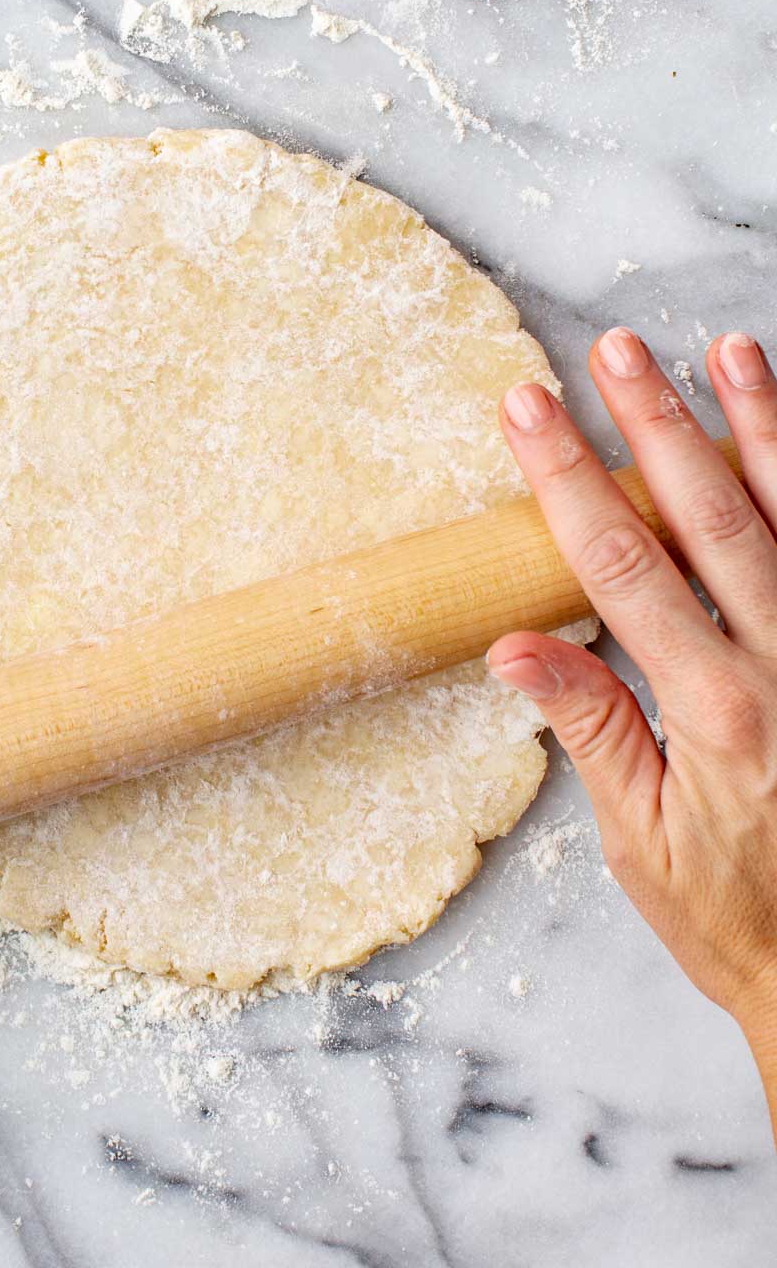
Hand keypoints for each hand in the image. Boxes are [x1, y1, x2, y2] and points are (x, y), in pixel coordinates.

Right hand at [487, 328, 776, 1133]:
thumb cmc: (736, 916)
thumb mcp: (641, 839)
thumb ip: (592, 725)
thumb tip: (516, 646)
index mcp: (716, 711)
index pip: (623, 567)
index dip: (569, 481)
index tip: (528, 412)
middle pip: (711, 519)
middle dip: (654, 427)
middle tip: (615, 351)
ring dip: (761, 431)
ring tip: (727, 352)